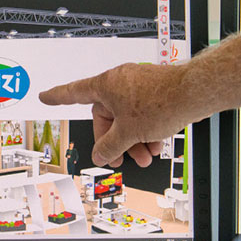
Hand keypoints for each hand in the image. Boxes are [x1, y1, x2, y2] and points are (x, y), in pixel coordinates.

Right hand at [39, 63, 188, 167]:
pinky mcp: (153, 89)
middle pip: (106, 115)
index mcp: (105, 85)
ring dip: (134, 138)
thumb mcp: (129, 132)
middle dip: (115, 139)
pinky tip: (155, 143)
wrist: (194, 93)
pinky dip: (145, 129)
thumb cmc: (162, 102)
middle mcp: (119, 82)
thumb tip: (101, 155)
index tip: (45, 97)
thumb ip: (111, 146)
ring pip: (126, 116)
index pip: (73, 92)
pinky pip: (141, 112)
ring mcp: (137, 84)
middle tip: (119, 158)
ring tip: (145, 155)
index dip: (57, 97)